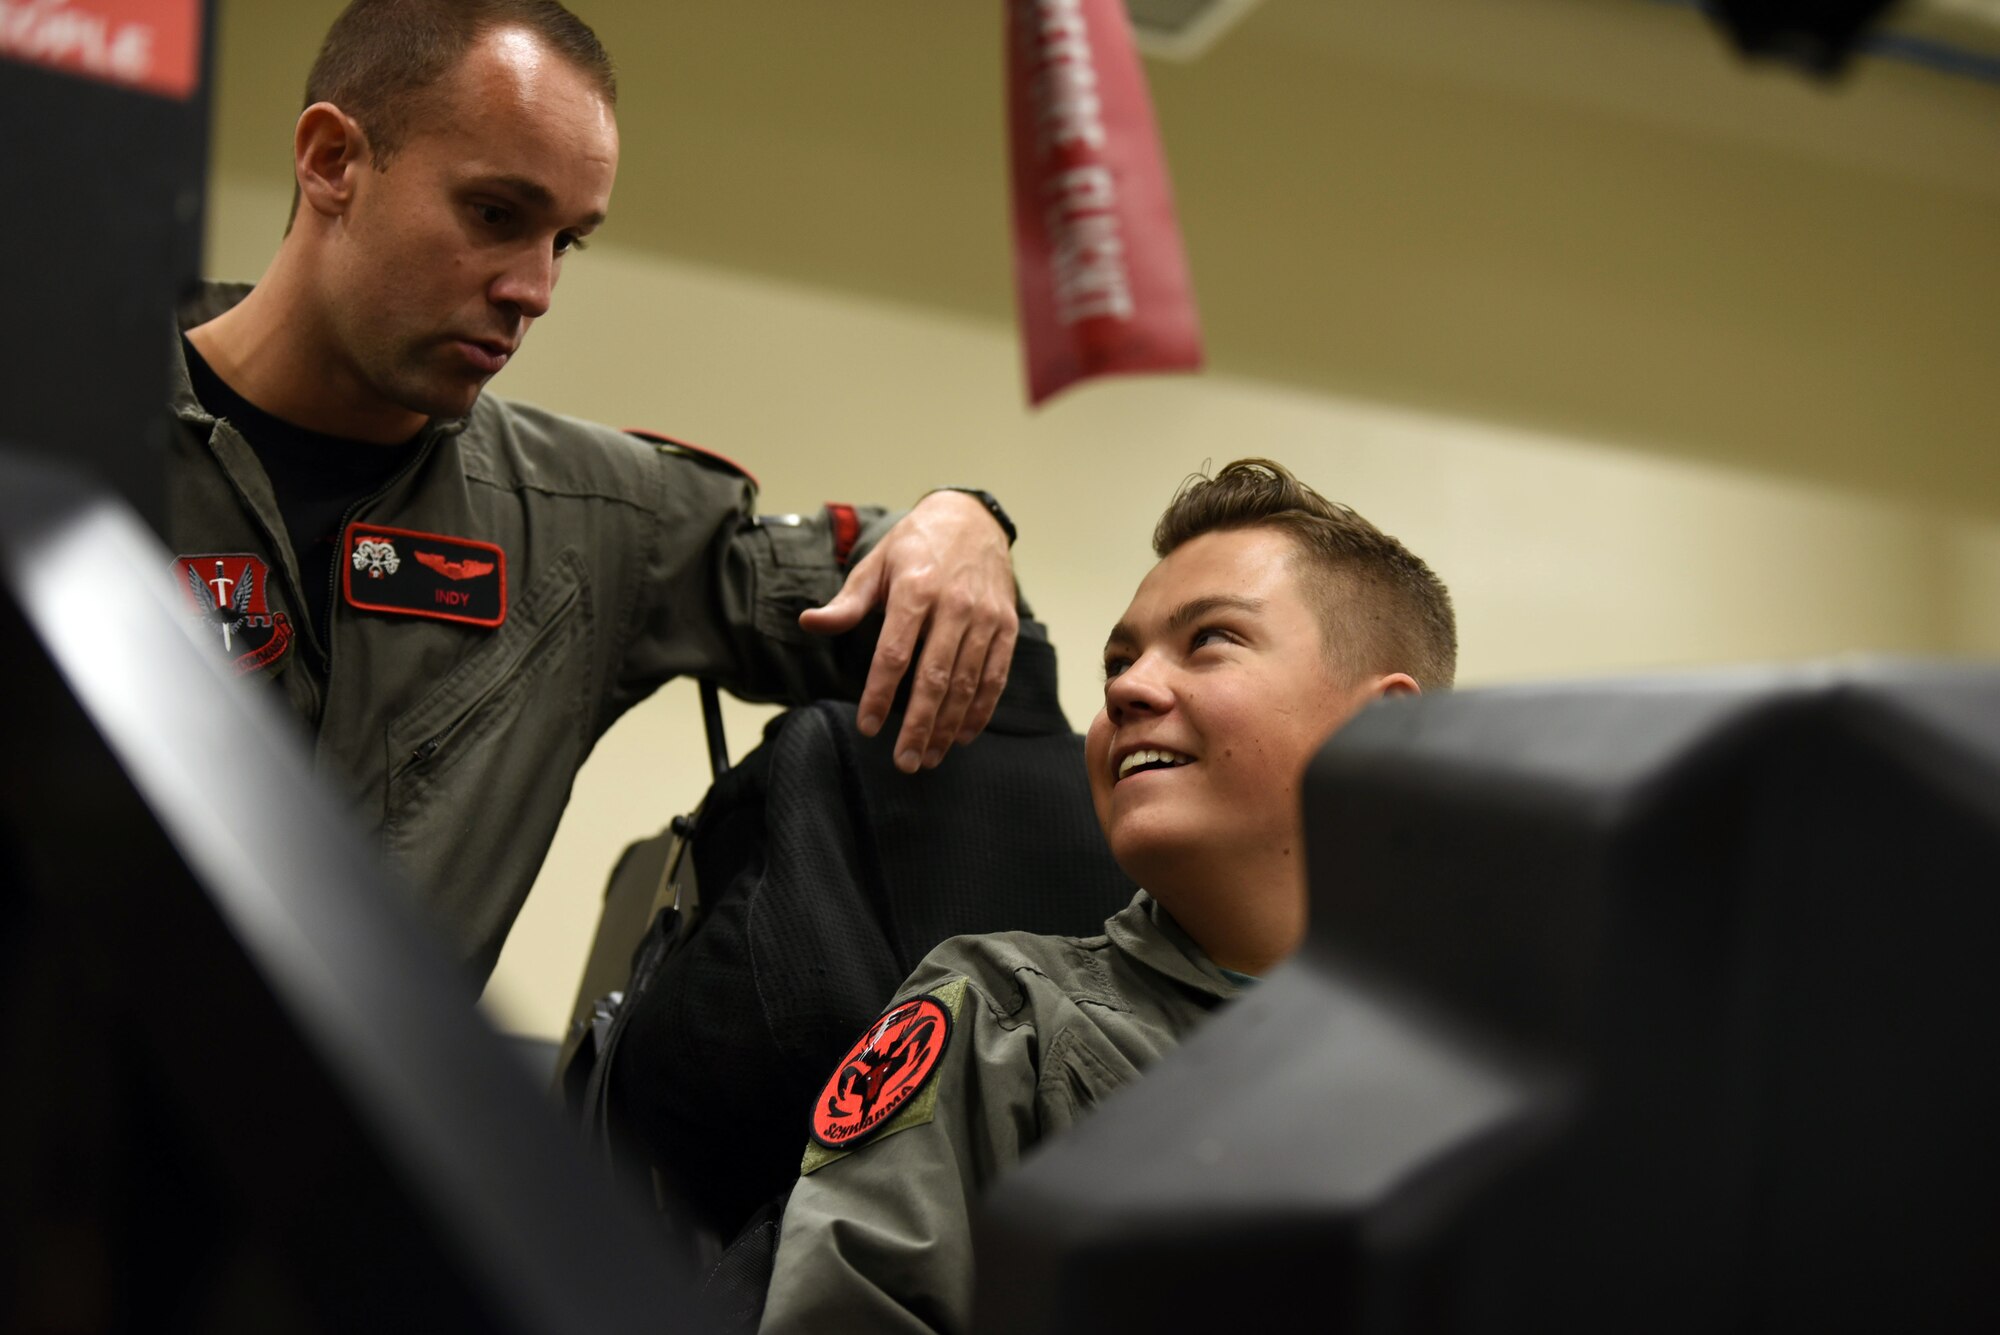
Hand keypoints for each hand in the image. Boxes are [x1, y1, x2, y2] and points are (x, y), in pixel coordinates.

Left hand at [799, 490, 1017, 772]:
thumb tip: (808, 623)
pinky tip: (962, 735)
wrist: (972, 518)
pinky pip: (995, 676)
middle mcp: (954, 606)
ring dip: (947, 726)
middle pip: (934, 678)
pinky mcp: (1006, 626)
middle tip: (904, 761)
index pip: (894, 653)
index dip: (880, 694)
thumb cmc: (916, 545)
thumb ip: (846, 603)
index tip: (868, 727)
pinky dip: (980, 710)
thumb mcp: (876, 565)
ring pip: (966, 683)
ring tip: (929, 756)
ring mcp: (985, 618)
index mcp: (916, 590)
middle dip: (918, 726)